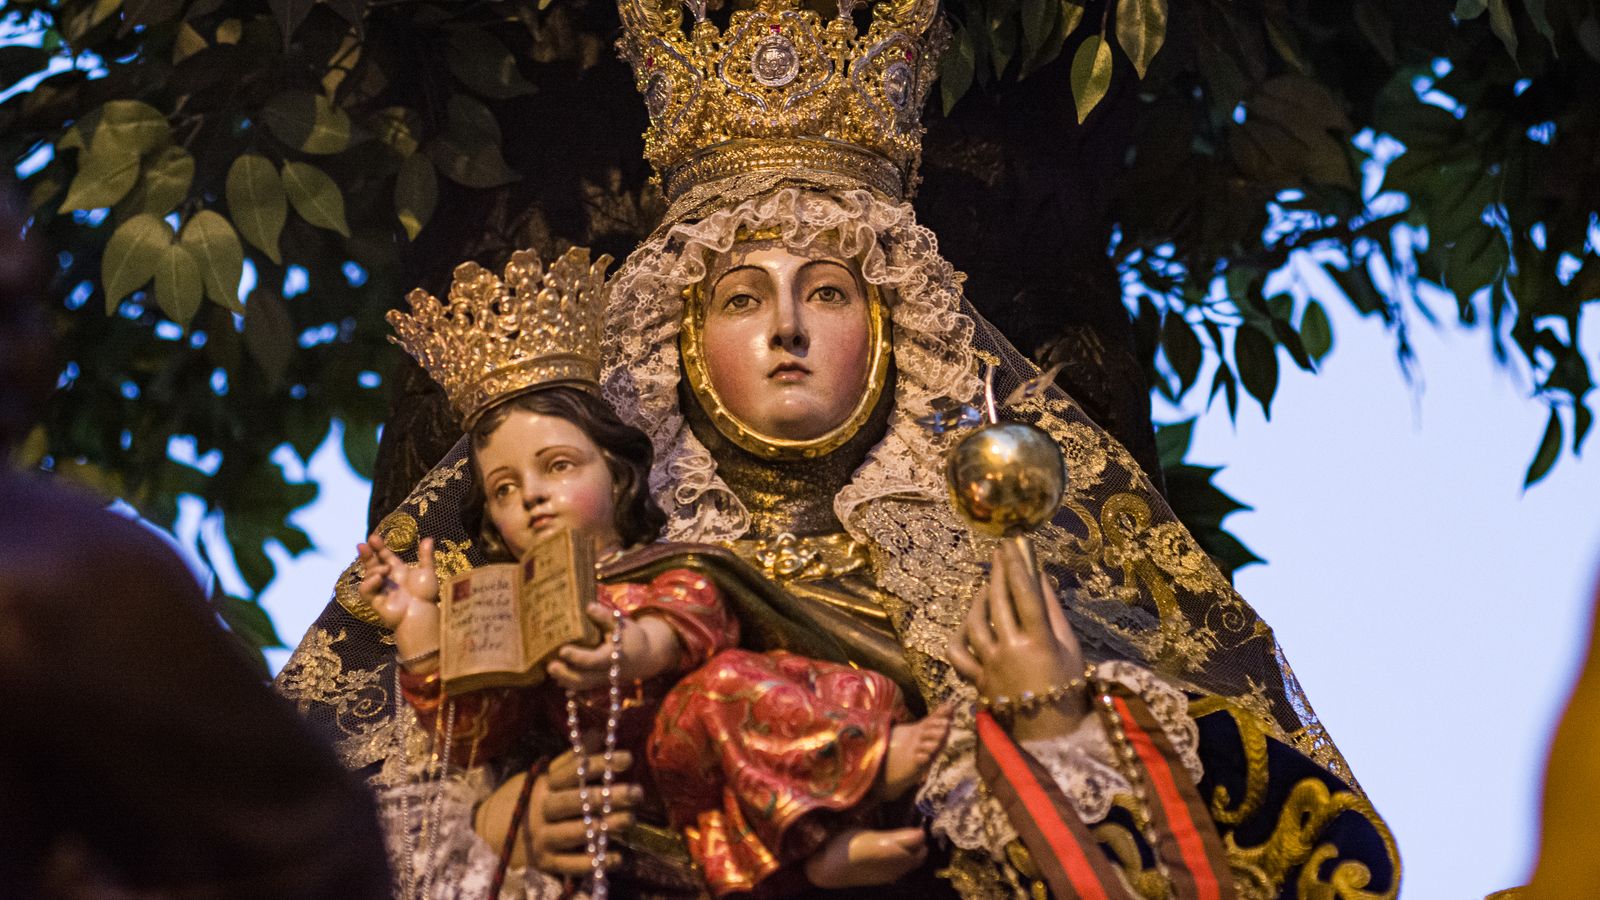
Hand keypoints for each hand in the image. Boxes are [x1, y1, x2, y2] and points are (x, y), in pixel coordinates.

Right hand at [358, 534, 440, 669]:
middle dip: (366, 554)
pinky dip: (369, 583)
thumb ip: (426, 556)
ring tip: (385, 569)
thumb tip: (428, 538)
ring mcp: (380, 590)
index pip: (384, 556)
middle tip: (361, 545)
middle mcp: (387, 579)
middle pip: (372, 564)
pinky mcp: (375, 601)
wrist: (422, 612)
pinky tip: (378, 578)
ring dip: (373, 569)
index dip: (378, 547)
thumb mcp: (427, 572)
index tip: (373, 538)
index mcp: (398, 571)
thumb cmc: (426, 595)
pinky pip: (365, 591)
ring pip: (368, 576)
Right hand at [474, 749, 642, 874]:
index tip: (628, 758)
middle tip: (637, 792)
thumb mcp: (543, 777)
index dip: (599, 764)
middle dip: (606, 797)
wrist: (487, 835)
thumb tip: (599, 734)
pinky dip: (594, 862)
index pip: (573, 772)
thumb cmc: (525, 799)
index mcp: (543, 786)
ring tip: (630, 820)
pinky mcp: (545, 864)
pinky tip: (617, 857)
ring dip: (604, 827)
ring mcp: (542, 839)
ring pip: (575, 833)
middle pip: (575, 802)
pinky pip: (571, 866)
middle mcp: (541, 811)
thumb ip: (571, 759)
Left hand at [546, 604, 681, 690]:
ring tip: (550, 669)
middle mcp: (607, 672)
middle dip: (565, 674)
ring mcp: (602, 680)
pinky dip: (568, 683)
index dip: (577, 657)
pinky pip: (582, 687)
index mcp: (614, 657)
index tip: (562, 650)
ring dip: (564, 680)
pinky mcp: (598, 682)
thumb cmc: (632, 637)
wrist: (645, 657)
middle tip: (550, 666)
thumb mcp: (623, 624)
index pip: (593, 661)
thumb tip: (588, 607)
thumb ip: (605, 617)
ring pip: (581, 686)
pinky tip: (557, 675)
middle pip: (584, 679)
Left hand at [947, 541, 1087, 740]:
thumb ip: (1052, 611)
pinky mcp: (976, 679)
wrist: (1048, 735)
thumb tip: (1039, 576)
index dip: (1017, 566)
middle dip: (998, 574)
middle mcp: (1011, 650)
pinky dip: (960, 635)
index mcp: (1040, 642)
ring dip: (980, 601)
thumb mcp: (1069, 647)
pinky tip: (969, 623)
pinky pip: (958, 652)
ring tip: (989, 589)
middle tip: (999, 555)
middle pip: (998, 603)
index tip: (1012, 546)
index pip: (1024, 595)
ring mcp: (989, 665)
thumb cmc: (1066, 687)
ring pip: (974, 623)